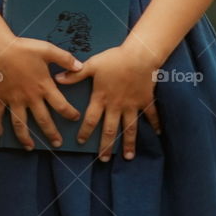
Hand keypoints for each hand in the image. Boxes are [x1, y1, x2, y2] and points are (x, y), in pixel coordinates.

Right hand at [0, 37, 82, 150]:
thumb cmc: (24, 48)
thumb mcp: (47, 50)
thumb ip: (65, 59)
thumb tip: (81, 67)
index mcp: (43, 87)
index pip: (61, 105)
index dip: (69, 113)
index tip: (75, 118)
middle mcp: (29, 97)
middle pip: (42, 120)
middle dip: (51, 133)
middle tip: (57, 144)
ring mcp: (13, 99)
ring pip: (20, 123)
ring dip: (25, 137)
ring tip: (30, 147)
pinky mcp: (0, 97)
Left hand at [54, 44, 161, 161]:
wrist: (139, 55)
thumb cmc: (114, 59)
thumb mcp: (92, 65)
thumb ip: (75, 75)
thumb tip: (56, 79)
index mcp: (102, 98)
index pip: (91, 119)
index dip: (85, 131)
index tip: (81, 142)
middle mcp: (116, 106)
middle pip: (110, 130)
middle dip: (106, 146)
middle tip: (104, 160)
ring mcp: (132, 105)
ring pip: (130, 128)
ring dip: (129, 143)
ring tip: (128, 157)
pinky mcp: (145, 101)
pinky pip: (151, 115)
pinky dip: (155, 124)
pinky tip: (158, 134)